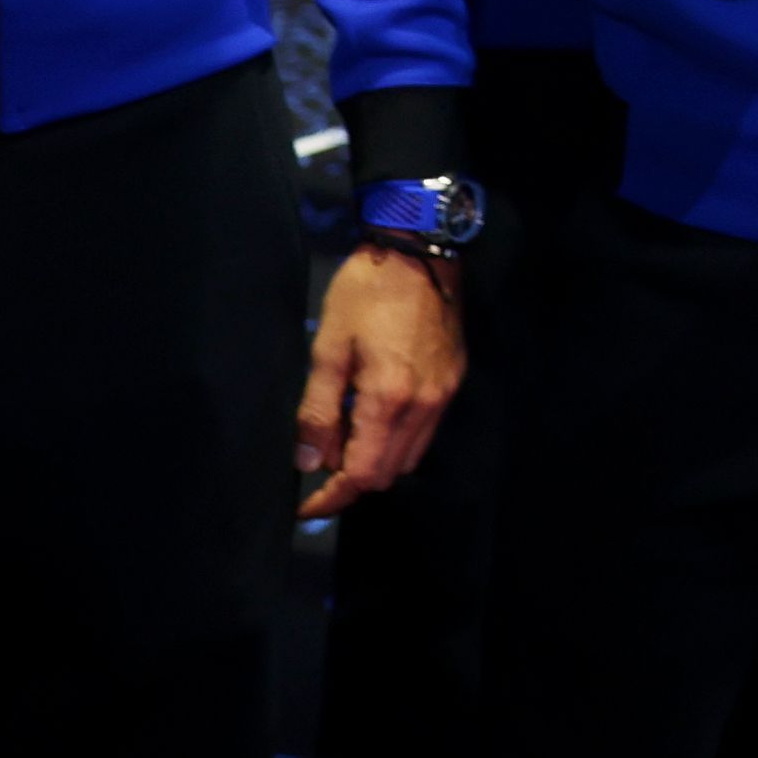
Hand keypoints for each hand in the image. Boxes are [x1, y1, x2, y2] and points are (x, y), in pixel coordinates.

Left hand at [295, 244, 464, 520]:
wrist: (419, 252)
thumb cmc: (365, 294)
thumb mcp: (328, 348)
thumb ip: (316, 410)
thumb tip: (308, 462)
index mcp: (388, 399)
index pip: (360, 474)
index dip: (330, 498)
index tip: (304, 506)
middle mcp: (423, 407)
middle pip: (387, 474)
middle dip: (350, 481)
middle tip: (317, 465)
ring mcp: (443, 396)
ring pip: (409, 457)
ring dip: (375, 461)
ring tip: (344, 437)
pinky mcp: (453, 382)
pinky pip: (425, 432)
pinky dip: (396, 440)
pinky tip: (373, 415)